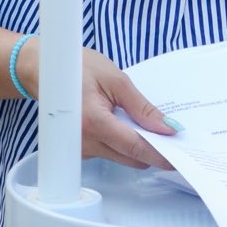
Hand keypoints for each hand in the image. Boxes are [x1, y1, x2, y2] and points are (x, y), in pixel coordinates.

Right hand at [16, 39, 179, 168]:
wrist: (45, 70)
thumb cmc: (79, 68)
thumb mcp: (116, 79)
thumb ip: (141, 106)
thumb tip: (166, 127)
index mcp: (95, 123)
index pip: (135, 147)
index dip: (160, 153)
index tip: (180, 155)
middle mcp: (85, 144)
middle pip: (130, 158)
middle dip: (152, 149)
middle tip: (170, 134)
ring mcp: (81, 150)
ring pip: (121, 157)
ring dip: (137, 145)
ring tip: (148, 123)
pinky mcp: (81, 149)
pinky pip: (110, 152)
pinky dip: (123, 142)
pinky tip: (128, 123)